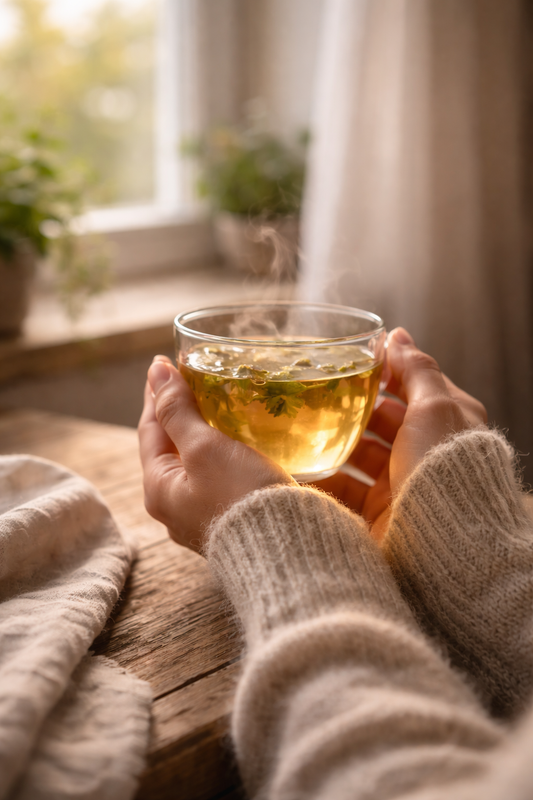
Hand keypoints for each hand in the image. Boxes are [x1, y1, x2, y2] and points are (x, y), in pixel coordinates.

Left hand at [138, 356, 293, 551]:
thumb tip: (156, 371)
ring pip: (195, 465)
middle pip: (169, 449)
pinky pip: (217, 480)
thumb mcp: (204, 448)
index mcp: (159, 489)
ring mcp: (201, 519)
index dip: (157, 394)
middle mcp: (174, 508)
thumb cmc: (241, 497)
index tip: (163, 364)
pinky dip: (222, 455)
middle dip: (177, 415)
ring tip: (214, 408)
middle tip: (187, 382)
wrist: (286, 550)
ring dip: (201, 434)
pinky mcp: (230, 523)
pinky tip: (240, 445)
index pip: (150, 429)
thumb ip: (178, 410)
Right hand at [313, 328, 486, 540]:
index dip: (386, 373)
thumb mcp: (435, 406)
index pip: (413, 388)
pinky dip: (323, 477)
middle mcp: (424, 452)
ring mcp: (399, 484)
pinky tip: (298, 464)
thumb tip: (397, 334)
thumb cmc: (444, 466)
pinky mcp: (377, 513)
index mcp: (446, 422)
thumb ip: (415, 369)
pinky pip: (344, 489)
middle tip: (318, 392)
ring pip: (358, 454)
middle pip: (381, 421)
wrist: (442, 540)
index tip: (353, 362)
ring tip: (301, 425)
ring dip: (332, 441)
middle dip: (352, 407)